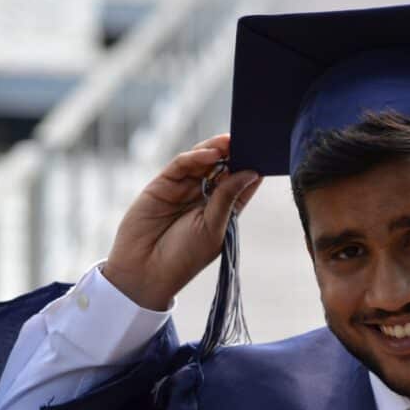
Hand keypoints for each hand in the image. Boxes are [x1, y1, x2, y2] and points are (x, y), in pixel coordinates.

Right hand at [103, 134, 261, 310]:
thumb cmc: (183, 257)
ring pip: (203, 161)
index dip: (253, 168)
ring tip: (230, 141)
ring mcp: (184, 189)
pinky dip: (196, 157)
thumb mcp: (213, 228)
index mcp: (223, 210)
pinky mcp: (163, 184)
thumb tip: (252, 173)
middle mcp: (205, 197)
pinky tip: (210, 154)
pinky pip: (181, 165)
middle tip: (247, 138)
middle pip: (223, 167)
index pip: (242, 183)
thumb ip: (228, 198)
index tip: (265, 152)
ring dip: (217, 150)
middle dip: (235, 153)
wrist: (144, 271)